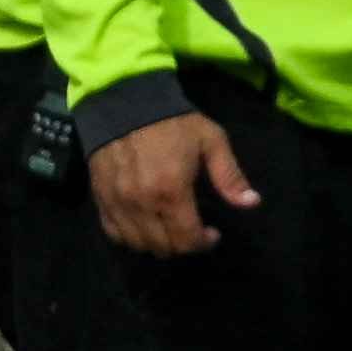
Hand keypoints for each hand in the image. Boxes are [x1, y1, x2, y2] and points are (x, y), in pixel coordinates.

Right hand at [90, 104, 249, 259]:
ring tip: (171, 230)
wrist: (124, 104)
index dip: (203, 243)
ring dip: (158, 244)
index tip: (212, 234)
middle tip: (194, 231)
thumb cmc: (173, 123)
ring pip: (136, 244)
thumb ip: (230, 176)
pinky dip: (130, 237)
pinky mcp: (100, 198)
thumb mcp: (211, 141)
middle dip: (183, 245)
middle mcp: (140, 203)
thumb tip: (251, 203)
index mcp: (171, 191)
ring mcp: (117, 203)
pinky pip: (113, 232)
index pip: (186, 238)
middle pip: (162, 246)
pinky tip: (146, 226)